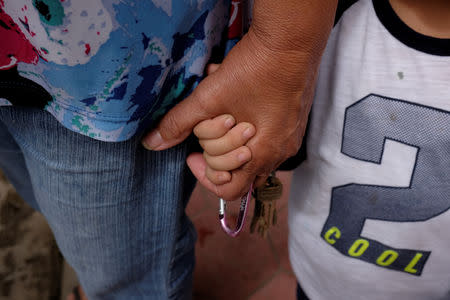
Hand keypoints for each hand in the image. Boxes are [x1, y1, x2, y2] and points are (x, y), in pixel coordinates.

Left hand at [142, 0, 336, 199]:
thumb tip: (152, 143)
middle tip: (206, 131)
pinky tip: (239, 105)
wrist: (292, 40)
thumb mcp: (209, 97)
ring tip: (222, 115)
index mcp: (261, 154)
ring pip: (253, 155)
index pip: (230, 190)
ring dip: (230, 141)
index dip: (204, 176)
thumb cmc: (254, 70)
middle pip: (240, 174)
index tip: (193, 154)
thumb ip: (180, 123)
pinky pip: (267, 138)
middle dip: (216, 156)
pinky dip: (248, 129)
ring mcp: (290, 137)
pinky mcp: (294, 122)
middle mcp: (280, 152)